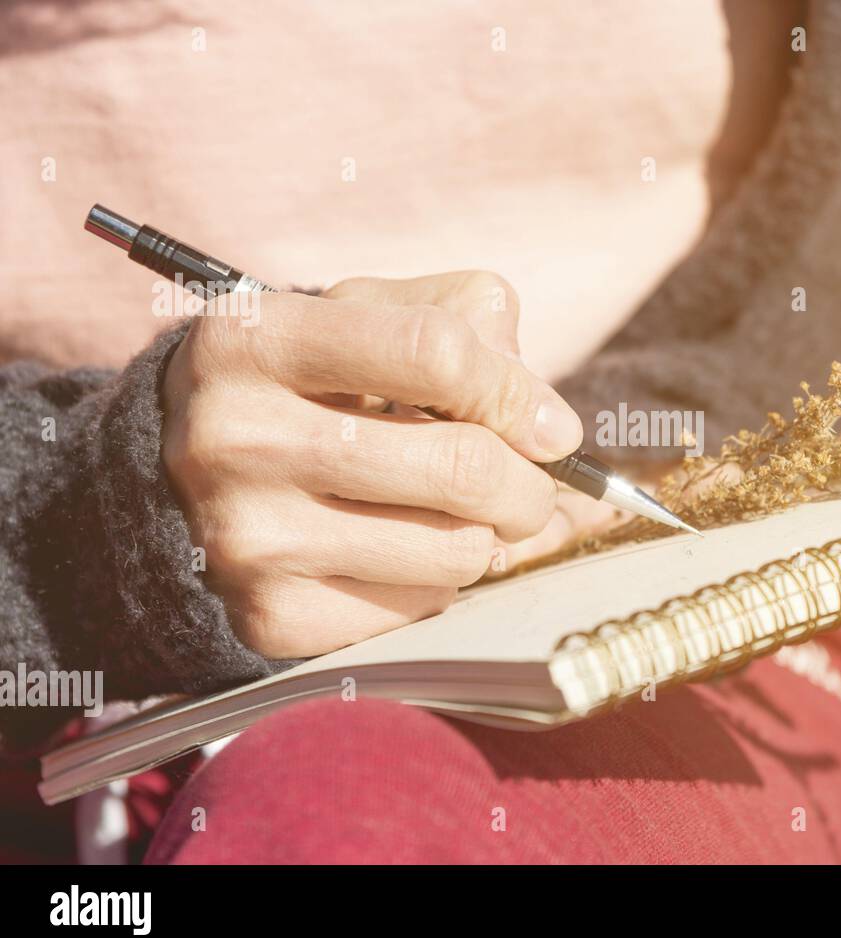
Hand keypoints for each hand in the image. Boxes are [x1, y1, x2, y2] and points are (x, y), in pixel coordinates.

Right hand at [161, 272, 582, 657]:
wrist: (187, 479)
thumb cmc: (311, 383)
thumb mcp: (368, 315)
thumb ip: (469, 327)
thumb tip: (553, 428)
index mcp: (257, 337)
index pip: (437, 352)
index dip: (517, 392)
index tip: (550, 426)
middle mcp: (236, 436)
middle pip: (460, 464)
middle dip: (528, 482)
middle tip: (532, 486)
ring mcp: (246, 536)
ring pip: (455, 548)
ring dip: (487, 534)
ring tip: (458, 513)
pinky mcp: (272, 617)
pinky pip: (421, 607)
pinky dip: (439, 582)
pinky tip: (402, 551)